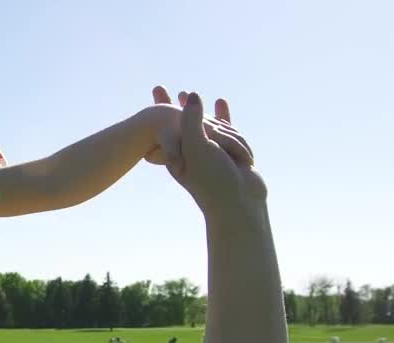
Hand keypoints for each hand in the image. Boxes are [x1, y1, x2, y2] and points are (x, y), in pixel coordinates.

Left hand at [146, 86, 266, 215]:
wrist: (238, 202)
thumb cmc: (213, 178)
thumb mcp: (197, 147)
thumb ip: (192, 121)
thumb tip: (190, 93)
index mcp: (181, 153)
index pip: (168, 125)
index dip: (160, 108)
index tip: (155, 91)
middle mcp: (194, 152)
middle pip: (183, 123)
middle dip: (172, 107)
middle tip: (158, 90)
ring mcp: (213, 152)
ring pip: (209, 125)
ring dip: (200, 112)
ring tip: (184, 94)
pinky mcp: (231, 151)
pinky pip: (227, 128)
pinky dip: (223, 114)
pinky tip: (220, 101)